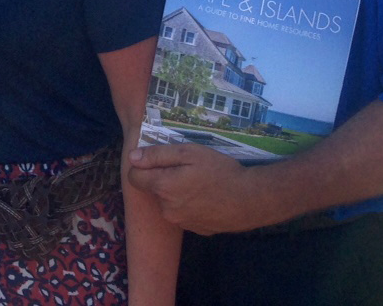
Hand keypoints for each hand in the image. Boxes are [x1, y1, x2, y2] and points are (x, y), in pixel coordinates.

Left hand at [127, 142, 270, 234]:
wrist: (250, 199)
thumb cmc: (220, 171)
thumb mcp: (189, 153)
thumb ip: (157, 155)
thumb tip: (133, 157)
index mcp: (163, 188)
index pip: (134, 178)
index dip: (143, 166)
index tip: (160, 159)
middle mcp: (167, 209)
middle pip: (153, 189)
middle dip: (163, 178)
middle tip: (187, 169)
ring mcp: (181, 222)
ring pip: (168, 202)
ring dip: (177, 192)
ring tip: (200, 183)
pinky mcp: (195, 229)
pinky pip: (184, 213)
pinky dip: (190, 205)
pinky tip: (207, 197)